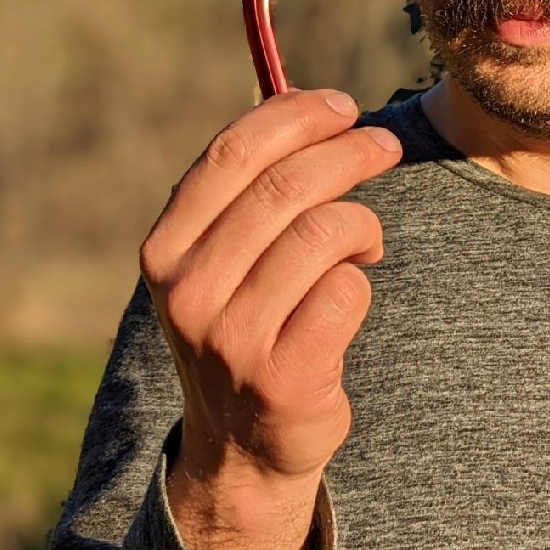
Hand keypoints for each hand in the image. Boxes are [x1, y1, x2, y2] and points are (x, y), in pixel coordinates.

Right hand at [139, 88, 401, 549]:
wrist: (243, 447)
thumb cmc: (246, 324)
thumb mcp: (220, 259)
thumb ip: (247, 190)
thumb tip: (306, 102)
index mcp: (164, 250)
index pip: (232, 155)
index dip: (295, 117)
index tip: (342, 106)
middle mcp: (187, 293)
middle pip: (284, 187)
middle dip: (348, 153)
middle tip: (385, 147)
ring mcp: (232, 339)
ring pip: (323, 233)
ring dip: (362, 222)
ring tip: (366, 237)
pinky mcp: (282, 377)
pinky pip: (347, 291)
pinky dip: (363, 276)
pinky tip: (357, 283)